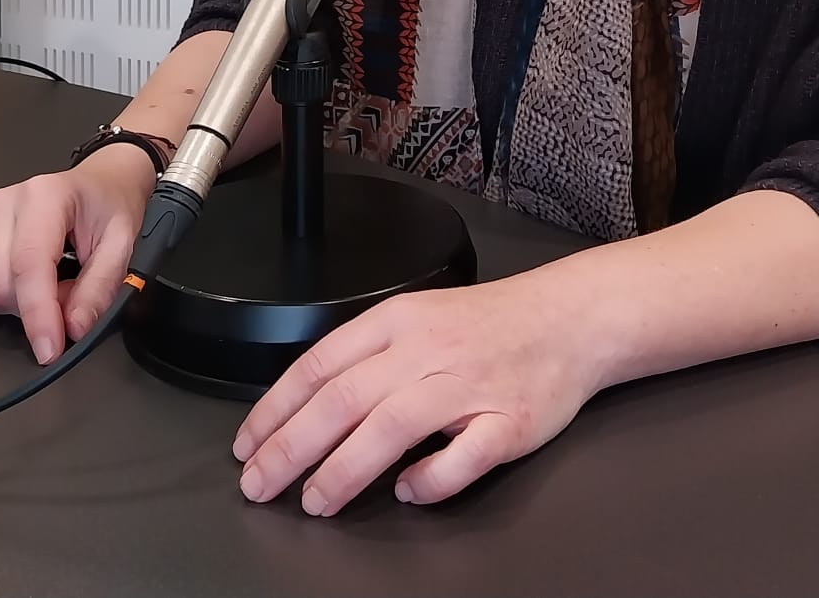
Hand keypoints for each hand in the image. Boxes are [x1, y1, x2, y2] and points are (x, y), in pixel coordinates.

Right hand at [0, 144, 153, 363]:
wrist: (99, 181)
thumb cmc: (110, 206)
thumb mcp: (122, 244)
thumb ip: (99, 287)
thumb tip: (74, 328)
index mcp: (44, 196)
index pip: (29, 265)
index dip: (38, 314)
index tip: (49, 350)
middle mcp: (4, 203)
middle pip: (1, 284)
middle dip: (36, 308)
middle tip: (70, 293)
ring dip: (17, 305)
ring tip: (50, 282)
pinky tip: (25, 279)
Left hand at [233, 277, 601, 515]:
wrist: (570, 318)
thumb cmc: (491, 324)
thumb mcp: (418, 318)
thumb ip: (367, 358)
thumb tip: (312, 412)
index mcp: (399, 320)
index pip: (320, 364)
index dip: (275, 409)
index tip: (248, 446)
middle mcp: (428, 349)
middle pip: (344, 399)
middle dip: (292, 446)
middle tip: (261, 484)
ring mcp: (469, 386)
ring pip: (392, 426)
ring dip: (344, 468)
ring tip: (315, 500)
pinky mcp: (508, 421)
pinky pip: (462, 457)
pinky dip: (431, 479)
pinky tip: (407, 492)